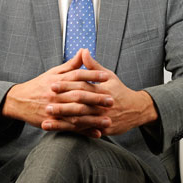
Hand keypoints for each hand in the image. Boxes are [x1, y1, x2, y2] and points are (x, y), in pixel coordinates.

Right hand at [2, 49, 113, 136]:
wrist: (18, 101)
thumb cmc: (39, 85)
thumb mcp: (53, 72)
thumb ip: (71, 64)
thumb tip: (84, 51)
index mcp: (58, 80)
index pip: (77, 76)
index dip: (92, 76)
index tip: (107, 77)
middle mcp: (56, 94)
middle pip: (79, 95)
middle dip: (96, 98)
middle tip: (111, 100)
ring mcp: (54, 109)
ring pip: (76, 113)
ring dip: (93, 117)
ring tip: (108, 119)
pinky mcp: (53, 122)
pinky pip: (71, 127)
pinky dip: (84, 131)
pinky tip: (96, 132)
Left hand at [43, 49, 158, 135]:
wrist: (136, 109)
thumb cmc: (119, 90)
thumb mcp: (108, 75)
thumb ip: (93, 66)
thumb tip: (83, 51)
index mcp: (102, 89)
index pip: (81, 86)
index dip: (66, 86)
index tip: (52, 85)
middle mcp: (101, 105)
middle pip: (79, 105)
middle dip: (62, 106)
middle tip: (46, 105)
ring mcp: (102, 118)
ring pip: (80, 121)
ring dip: (62, 122)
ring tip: (46, 122)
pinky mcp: (102, 129)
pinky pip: (85, 131)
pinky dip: (71, 131)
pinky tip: (59, 131)